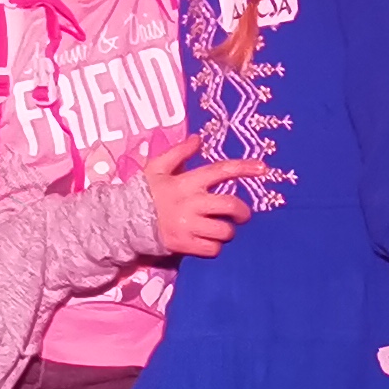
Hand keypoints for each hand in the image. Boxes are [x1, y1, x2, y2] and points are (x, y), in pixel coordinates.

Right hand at [144, 142, 262, 256]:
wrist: (124, 221)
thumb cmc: (145, 192)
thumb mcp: (157, 167)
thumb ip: (179, 152)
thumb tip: (198, 139)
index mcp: (186, 181)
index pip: (220, 171)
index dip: (243, 168)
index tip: (263, 168)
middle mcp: (191, 203)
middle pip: (230, 205)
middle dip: (242, 211)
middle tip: (241, 214)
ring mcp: (188, 226)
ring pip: (224, 230)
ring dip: (227, 230)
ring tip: (219, 229)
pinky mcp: (185, 245)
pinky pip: (213, 249)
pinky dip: (214, 246)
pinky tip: (206, 241)